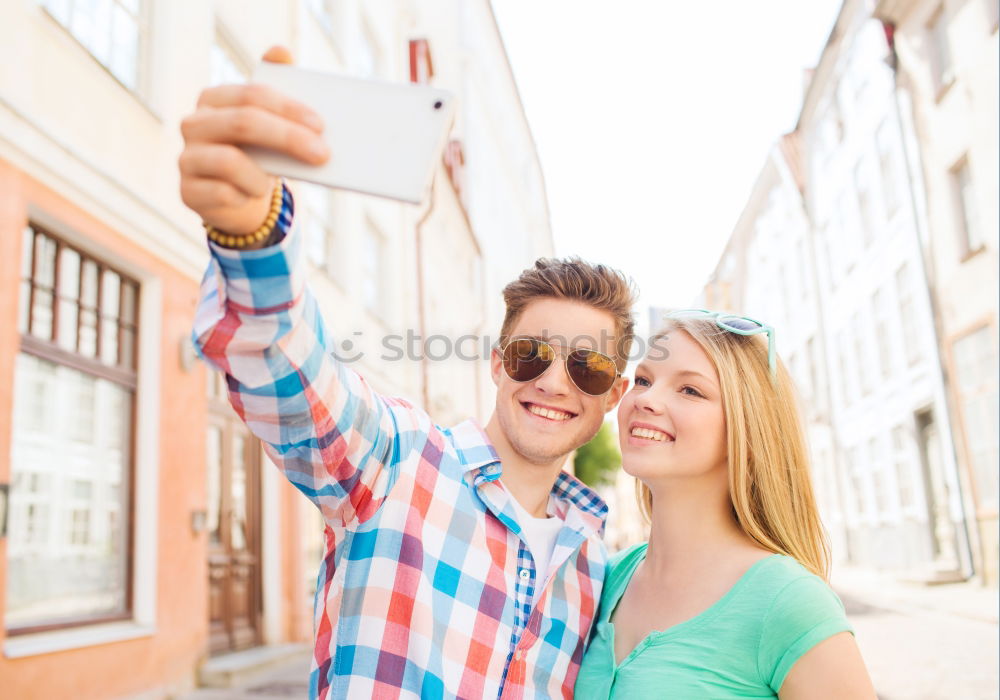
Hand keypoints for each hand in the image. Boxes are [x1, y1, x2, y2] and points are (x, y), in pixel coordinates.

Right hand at [179, 46, 328, 235]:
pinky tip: (252, 198)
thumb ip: (277, 92)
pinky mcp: (188, 192)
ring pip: (230, 162)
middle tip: (322, 154)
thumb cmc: (259, 154)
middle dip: (288, 138)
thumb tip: (281, 51)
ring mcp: (186, 158)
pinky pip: (224, 194)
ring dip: (261, 176)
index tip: (320, 125)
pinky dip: (245, 197)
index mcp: (214, 98)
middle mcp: (194, 123)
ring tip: (272, 184)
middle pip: (244, 123)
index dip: (288, 109)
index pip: (252, 95)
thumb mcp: (271, 124)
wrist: (238, 199)